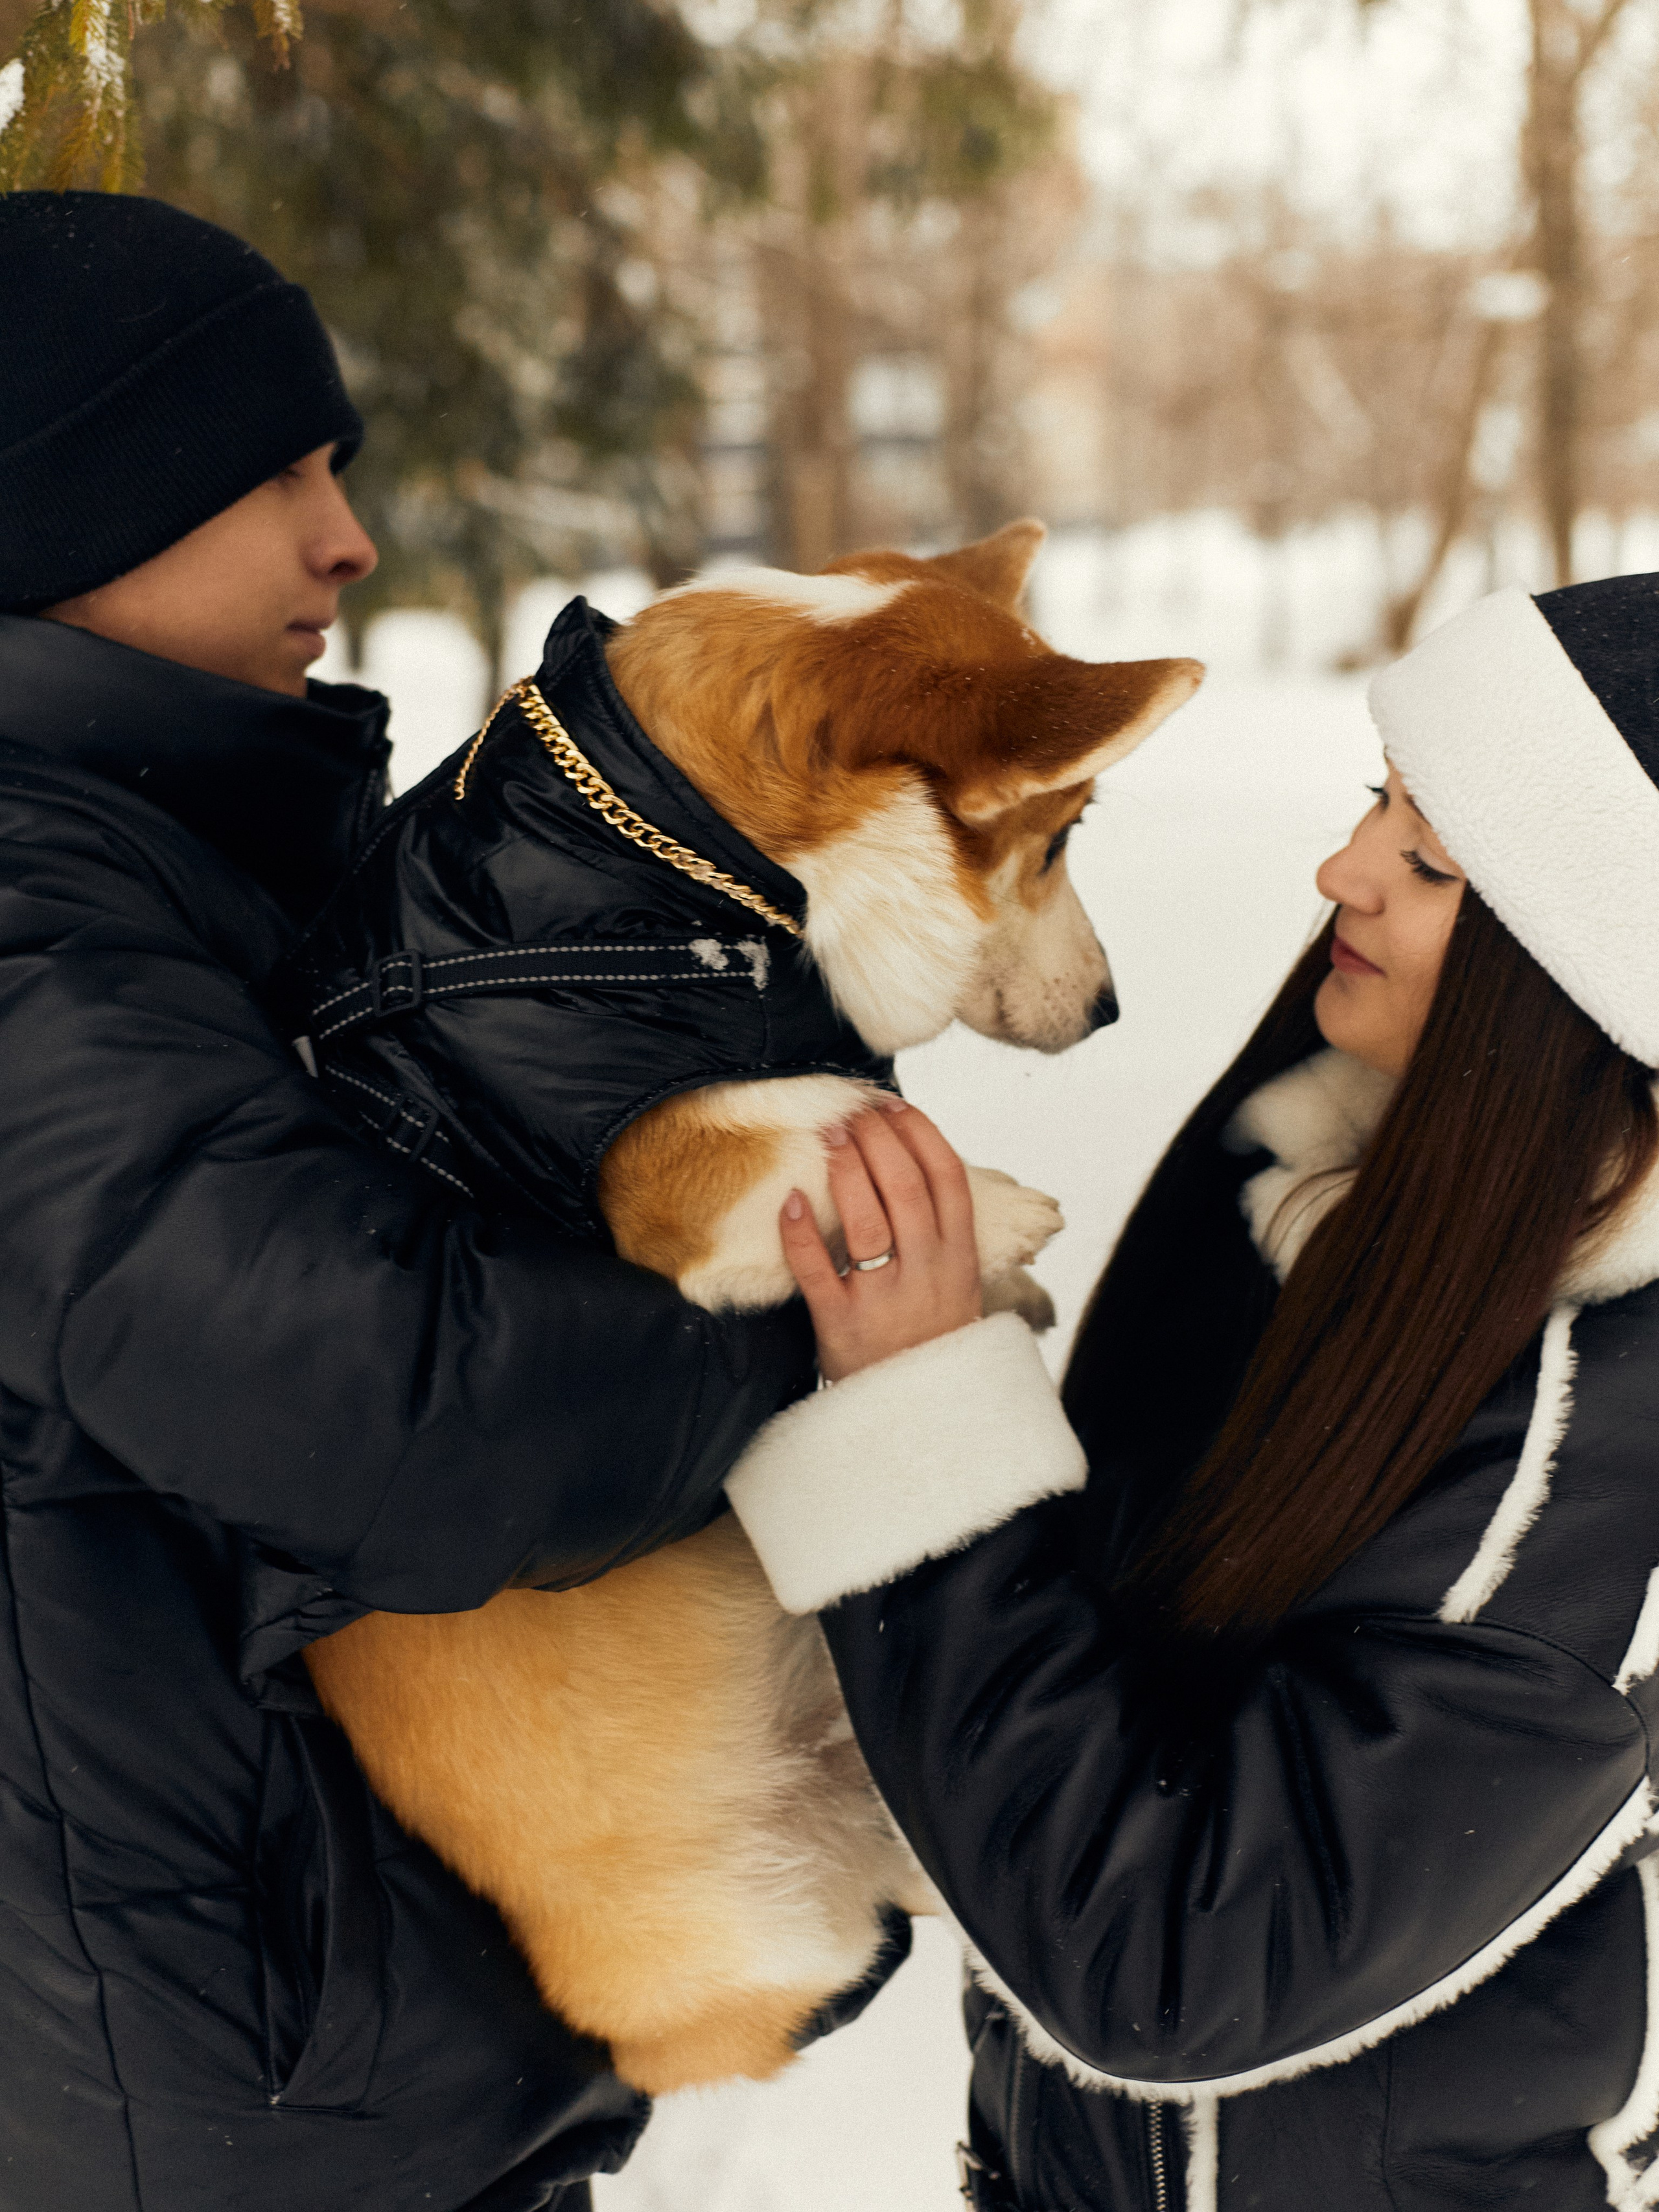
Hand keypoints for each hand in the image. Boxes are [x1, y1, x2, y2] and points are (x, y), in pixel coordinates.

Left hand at [779, 1100, 982, 1382]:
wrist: (920, 1417)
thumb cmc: (931, 1337)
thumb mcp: (958, 1285)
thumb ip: (942, 1233)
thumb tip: (913, 1164)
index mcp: (960, 1259)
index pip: (947, 1181)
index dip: (922, 1135)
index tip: (896, 1106)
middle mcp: (928, 1274)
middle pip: (906, 1189)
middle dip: (878, 1141)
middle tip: (853, 1112)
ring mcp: (885, 1300)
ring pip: (867, 1221)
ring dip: (846, 1170)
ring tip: (828, 1136)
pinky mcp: (843, 1326)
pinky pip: (818, 1272)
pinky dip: (801, 1234)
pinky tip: (790, 1199)